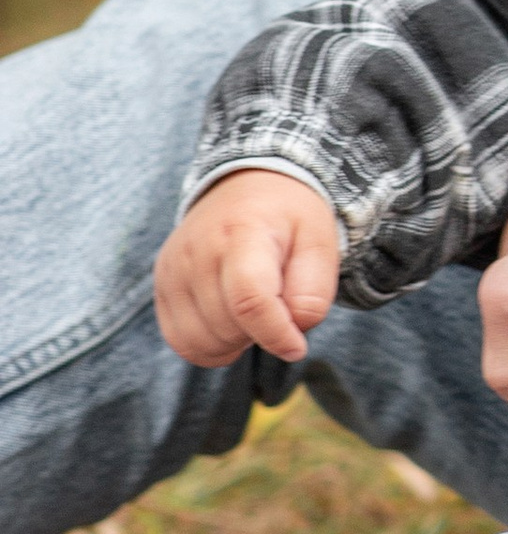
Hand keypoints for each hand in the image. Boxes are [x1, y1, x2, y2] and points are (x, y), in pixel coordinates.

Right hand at [156, 168, 341, 367]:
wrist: (246, 187)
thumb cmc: (288, 218)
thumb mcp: (319, 242)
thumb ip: (313, 292)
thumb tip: (292, 338)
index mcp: (243, 232)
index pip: (249, 300)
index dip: (276, 334)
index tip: (297, 346)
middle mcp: (198, 250)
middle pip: (228, 326)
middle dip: (261, 333)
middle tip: (277, 306)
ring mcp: (173, 269)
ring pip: (202, 342)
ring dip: (235, 342)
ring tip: (254, 311)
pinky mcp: (162, 286)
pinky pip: (181, 341)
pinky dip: (210, 345)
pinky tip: (231, 322)